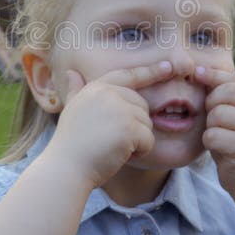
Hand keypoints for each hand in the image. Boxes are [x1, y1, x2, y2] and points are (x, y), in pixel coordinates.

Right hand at [42, 61, 172, 188]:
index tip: (168, 66)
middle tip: (111, 139)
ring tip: (111, 147)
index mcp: (96, 88)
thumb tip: (71, 73)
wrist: (66, 168)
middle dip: (134, 125)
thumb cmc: (71, 145)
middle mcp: (108, 93)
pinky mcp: (129, 128)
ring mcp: (119, 109)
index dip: (150, 71)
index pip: (128, 75)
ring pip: (147, 123)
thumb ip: (76, 91)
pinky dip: (140, 152)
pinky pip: (149, 140)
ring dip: (136, 140)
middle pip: (142, 105)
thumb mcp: (72, 111)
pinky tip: (120, 155)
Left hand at [195, 66, 234, 197]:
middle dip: (211, 104)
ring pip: (217, 115)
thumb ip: (223, 94)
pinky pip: (214, 136)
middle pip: (225, 94)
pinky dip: (210, 142)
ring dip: (210, 126)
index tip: (197, 74)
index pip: (233, 80)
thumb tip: (199, 70)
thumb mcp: (233, 115)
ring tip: (219, 135)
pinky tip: (219, 149)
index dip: (212, 76)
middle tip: (213, 119)